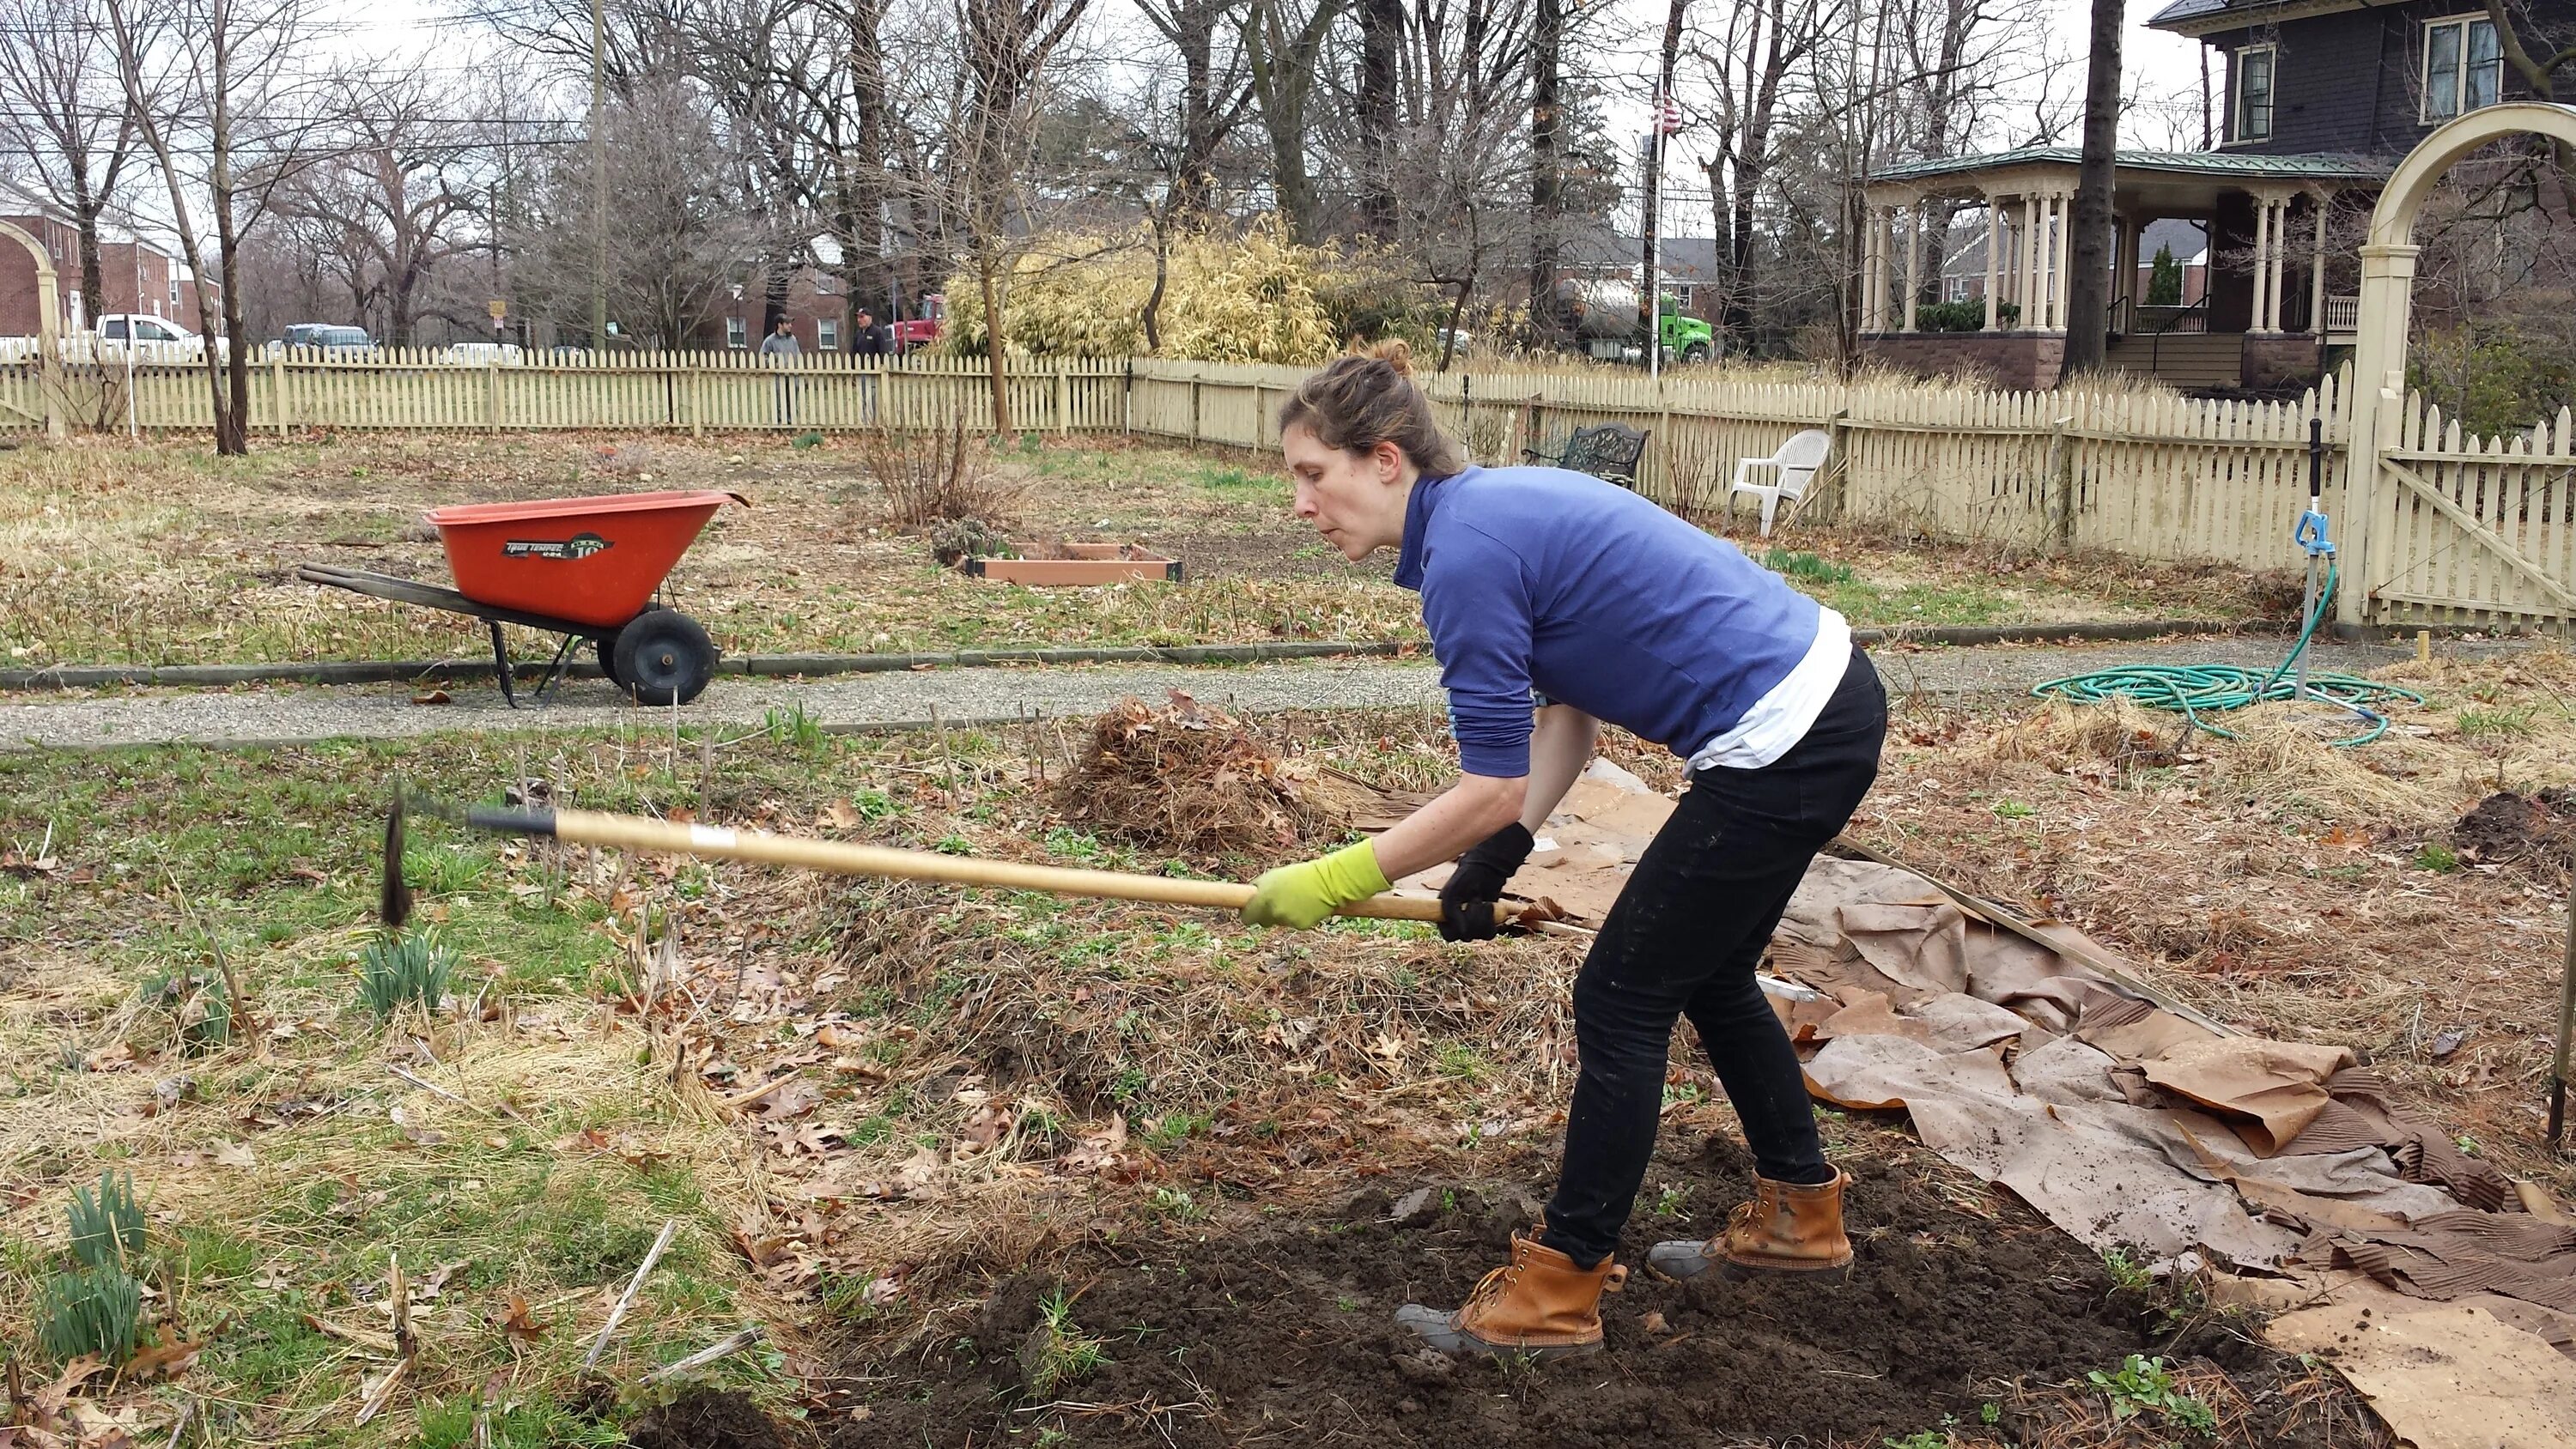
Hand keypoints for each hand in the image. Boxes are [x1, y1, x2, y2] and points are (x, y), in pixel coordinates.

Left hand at [1242, 840, 1390, 930]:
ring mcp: (1287, 921)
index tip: (1250, 911)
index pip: (1246, 917)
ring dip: (1284, 914)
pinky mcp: (1300, 926)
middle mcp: (1273, 912)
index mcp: (1264, 899)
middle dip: (1267, 914)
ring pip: (1280, 922)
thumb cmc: (1299, 875)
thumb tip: (1248, 896)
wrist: (1327, 882)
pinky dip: (1298, 917)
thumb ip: (1259, 888)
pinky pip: (1294, 924)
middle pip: (1263, 922)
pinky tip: (1306, 906)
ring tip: (1296, 899)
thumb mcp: (1274, 876)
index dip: (1248, 914)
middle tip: (1276, 903)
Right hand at [1438, 823, 1532, 942]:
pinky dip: (1491, 920)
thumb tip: (1462, 934)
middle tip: (1474, 901)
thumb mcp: (1452, 893)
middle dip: (1472, 919)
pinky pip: (1489, 933)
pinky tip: (1488, 906)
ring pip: (1478, 935)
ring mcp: (1473, 925)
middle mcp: (1458, 923)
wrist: (1486, 870)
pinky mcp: (1486, 925)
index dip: (1456, 927)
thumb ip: (1451, 913)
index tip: (1462, 911)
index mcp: (1444, 917)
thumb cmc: (1465, 878)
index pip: (1448, 934)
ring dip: (1482, 917)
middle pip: (1465, 936)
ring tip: (1480, 901)